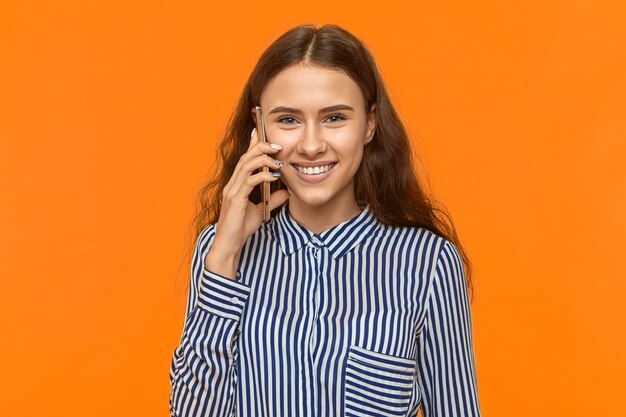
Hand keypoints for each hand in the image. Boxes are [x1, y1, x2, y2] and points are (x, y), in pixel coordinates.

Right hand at [205, 128, 289, 278]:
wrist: (229, 245)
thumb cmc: (241, 229)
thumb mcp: (261, 211)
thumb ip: (273, 199)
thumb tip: (287, 191)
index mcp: (237, 184)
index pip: (245, 159)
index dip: (252, 145)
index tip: (261, 133)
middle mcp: (232, 184)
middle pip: (245, 157)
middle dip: (260, 147)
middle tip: (276, 143)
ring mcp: (232, 190)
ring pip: (246, 165)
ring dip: (262, 158)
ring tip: (277, 157)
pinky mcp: (236, 199)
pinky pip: (249, 182)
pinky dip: (262, 176)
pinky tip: (273, 176)